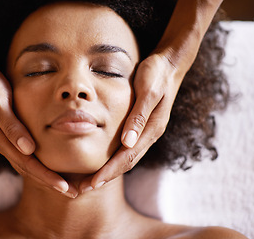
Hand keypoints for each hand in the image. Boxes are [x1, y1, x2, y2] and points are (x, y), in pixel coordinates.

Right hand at [0, 62, 76, 197]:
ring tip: (65, 185)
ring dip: (45, 176)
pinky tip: (48, 165)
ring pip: (26, 164)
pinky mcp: (6, 133)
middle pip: (27, 169)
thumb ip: (11, 125)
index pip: (27, 164)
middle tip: (73, 193)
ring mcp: (3, 139)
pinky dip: (38, 163)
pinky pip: (24, 154)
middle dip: (49, 182)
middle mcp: (1, 143)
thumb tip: (28, 150)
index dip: (46, 177)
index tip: (65, 188)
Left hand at [79, 53, 182, 191]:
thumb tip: (127, 142)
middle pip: (126, 163)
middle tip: (84, 189)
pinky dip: (114, 159)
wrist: (169, 64)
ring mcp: (146, 132)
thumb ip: (139, 116)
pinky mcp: (142, 127)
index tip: (93, 183)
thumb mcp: (148, 90)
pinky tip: (102, 161)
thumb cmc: (156, 74)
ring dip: (109, 171)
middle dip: (106, 177)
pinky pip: (127, 148)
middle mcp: (149, 135)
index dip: (110, 171)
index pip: (128, 157)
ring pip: (127, 158)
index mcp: (152, 129)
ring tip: (89, 181)